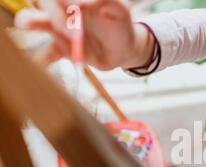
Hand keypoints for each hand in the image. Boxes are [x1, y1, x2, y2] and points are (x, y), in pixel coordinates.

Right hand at [15, 0, 154, 69]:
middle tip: (72, 31)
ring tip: (26, 23)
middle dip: (56, 15)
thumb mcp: (120, 10)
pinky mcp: (62, 49)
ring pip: (38, 21)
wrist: (124, 50)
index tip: (76, 8)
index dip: (63, 0)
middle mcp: (64, 10)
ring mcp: (60, 29)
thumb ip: (105, 1)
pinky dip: (41, 59)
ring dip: (31, 20)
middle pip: (47, 3)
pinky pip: (47, 54)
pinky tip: (38, 65)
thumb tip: (80, 4)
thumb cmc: (121, 25)